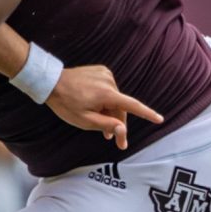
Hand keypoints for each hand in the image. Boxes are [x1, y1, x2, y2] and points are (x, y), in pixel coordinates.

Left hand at [48, 64, 163, 149]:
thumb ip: (106, 125)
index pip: (132, 106)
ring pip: (115, 99)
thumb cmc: (65, 103)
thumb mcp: (84, 120)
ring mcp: (105, 74)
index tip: (159, 119)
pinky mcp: (100, 70)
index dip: (147, 114)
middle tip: (114, 141)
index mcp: (107, 94)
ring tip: (99, 123)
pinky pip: (108, 89)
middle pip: (121, 106)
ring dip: (110, 111)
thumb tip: (123, 130)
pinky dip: (105, 99)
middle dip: (118, 123)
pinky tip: (93, 105)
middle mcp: (109, 81)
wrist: (51, 82)